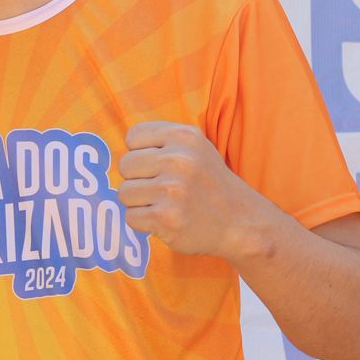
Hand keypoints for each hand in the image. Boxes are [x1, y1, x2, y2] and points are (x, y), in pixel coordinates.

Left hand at [117, 121, 273, 260]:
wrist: (241, 222)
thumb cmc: (208, 183)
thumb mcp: (194, 147)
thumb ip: (159, 140)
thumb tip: (118, 148)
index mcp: (184, 136)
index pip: (133, 137)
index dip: (141, 152)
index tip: (160, 165)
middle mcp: (178, 160)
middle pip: (125, 165)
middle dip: (138, 178)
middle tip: (163, 188)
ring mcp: (172, 190)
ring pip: (124, 192)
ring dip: (140, 202)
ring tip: (165, 204)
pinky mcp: (165, 218)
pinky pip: (130, 217)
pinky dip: (144, 222)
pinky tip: (165, 219)